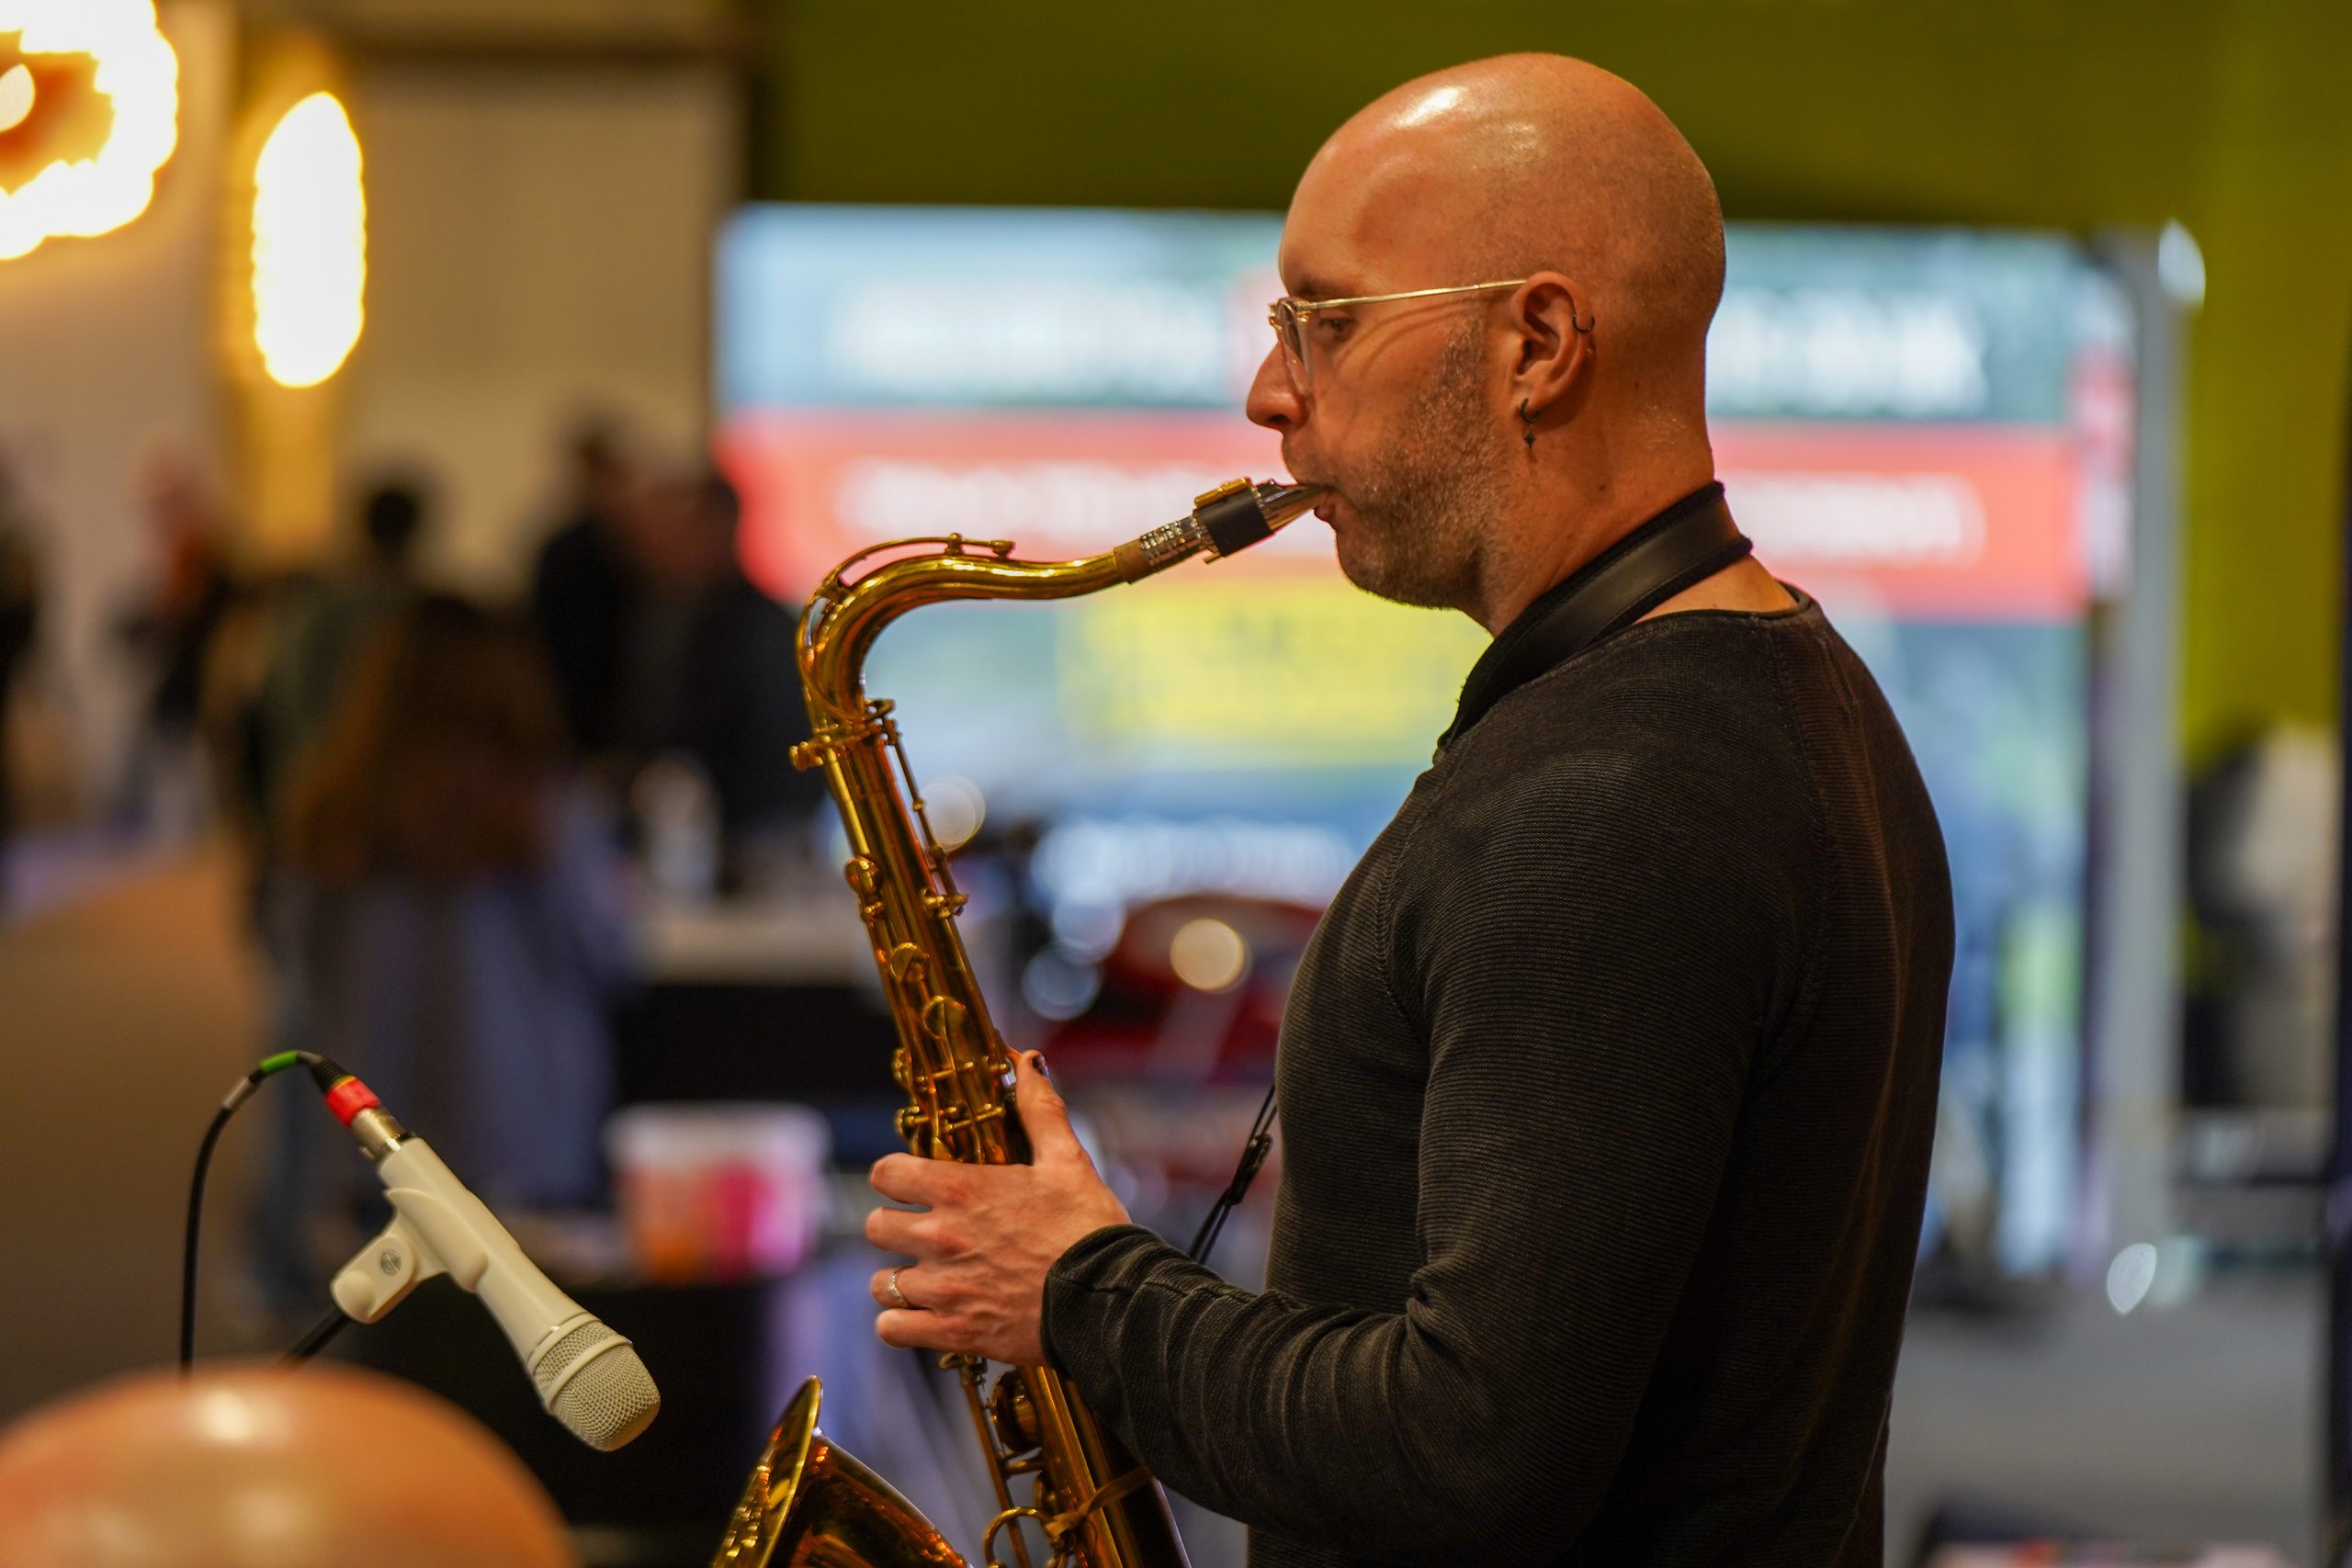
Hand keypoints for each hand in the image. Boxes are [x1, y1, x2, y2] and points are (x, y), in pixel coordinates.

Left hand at [866, 1051, 1129, 1364]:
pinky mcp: (951, 1331)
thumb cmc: (1089, 1229)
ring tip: (930, 1279)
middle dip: (896, 1227)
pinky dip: (903, 1323)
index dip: (896, 1176)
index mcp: (961, 1189)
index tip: (913, 1184)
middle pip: (876, 1226)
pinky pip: (892, 1327)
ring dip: (901, 1279)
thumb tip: (1026, 1062)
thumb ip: (1038, 1109)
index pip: (886, 1172)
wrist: (1110, 1300)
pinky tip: (926, 1316)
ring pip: (881, 1281)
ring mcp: (943, 1287)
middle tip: (925, 1233)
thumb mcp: (1067, 1161)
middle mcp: (941, 1236)